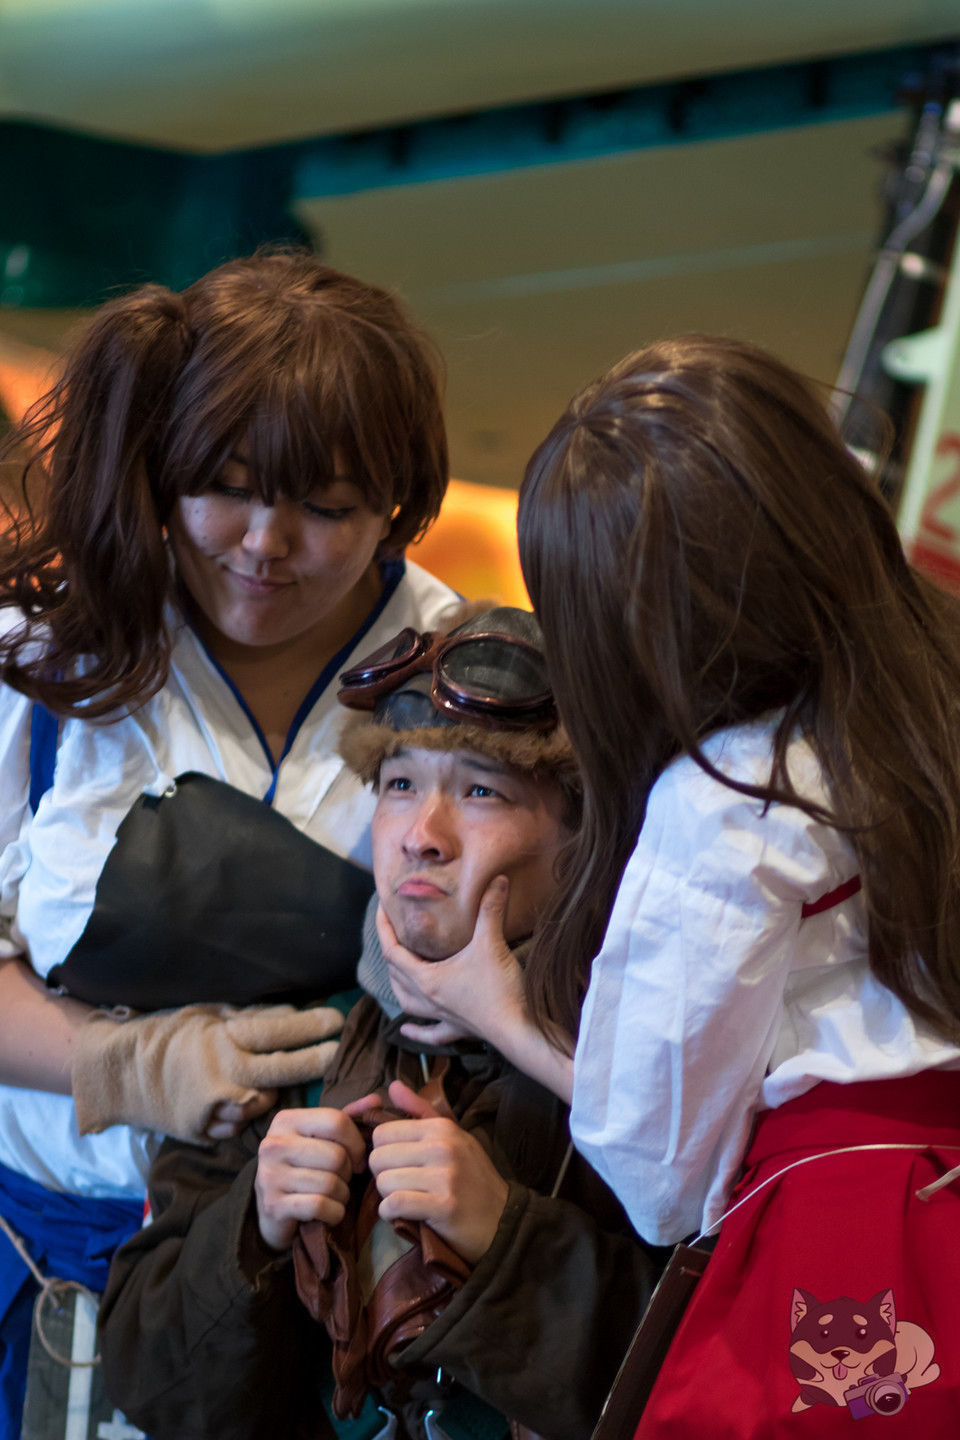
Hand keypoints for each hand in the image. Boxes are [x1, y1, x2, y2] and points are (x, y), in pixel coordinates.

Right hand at [72, 1001, 346, 1144]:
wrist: (122, 1073)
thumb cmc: (172, 1037)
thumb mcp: (210, 1015)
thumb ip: (251, 1017)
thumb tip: (294, 1011)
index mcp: (224, 1037)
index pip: (277, 1031)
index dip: (311, 1027)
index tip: (338, 1021)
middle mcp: (223, 1071)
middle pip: (281, 1070)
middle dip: (315, 1062)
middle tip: (338, 1055)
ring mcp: (214, 1105)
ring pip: (263, 1105)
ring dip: (267, 1096)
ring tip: (250, 1083)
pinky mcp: (204, 1129)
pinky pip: (239, 1125)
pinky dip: (240, 1116)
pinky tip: (227, 1104)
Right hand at [255, 1107, 365, 1251]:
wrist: (274, 1212)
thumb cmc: (305, 1168)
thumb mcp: (322, 1138)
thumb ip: (348, 1118)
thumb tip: (376, 1100)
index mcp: (286, 1120)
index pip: (336, 1121)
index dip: (356, 1143)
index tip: (358, 1159)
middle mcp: (273, 1144)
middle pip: (336, 1155)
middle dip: (348, 1173)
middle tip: (342, 1180)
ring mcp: (270, 1175)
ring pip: (330, 1183)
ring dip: (342, 1195)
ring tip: (335, 1195)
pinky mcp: (273, 1205)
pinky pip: (320, 1205)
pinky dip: (334, 1212)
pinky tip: (329, 1212)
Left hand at [367, 1079, 508, 1264]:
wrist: (502, 1218)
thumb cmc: (472, 1176)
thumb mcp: (453, 1136)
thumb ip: (419, 1110)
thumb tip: (393, 1085)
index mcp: (441, 1127)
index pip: (382, 1133)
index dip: (383, 1151)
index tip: (396, 1164)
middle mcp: (442, 1147)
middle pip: (378, 1158)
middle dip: (382, 1175)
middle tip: (399, 1184)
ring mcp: (444, 1177)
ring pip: (384, 1182)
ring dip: (387, 1196)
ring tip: (404, 1199)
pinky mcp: (443, 1206)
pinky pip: (395, 1204)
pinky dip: (389, 1212)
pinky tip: (398, 1214)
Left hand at [378, 876, 526, 1049]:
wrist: (520, 1030)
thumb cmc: (500, 989)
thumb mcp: (492, 944)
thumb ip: (491, 909)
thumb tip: (496, 879)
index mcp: (427, 979)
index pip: (393, 951)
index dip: (384, 928)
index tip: (382, 909)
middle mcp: (428, 999)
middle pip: (396, 974)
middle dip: (391, 951)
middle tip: (394, 931)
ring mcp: (442, 1016)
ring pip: (407, 1003)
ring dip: (398, 986)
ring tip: (397, 973)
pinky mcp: (458, 1029)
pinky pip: (431, 1034)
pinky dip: (416, 1032)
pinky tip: (407, 1030)